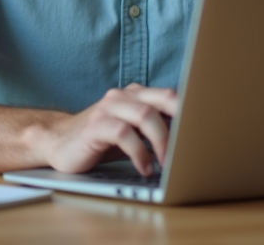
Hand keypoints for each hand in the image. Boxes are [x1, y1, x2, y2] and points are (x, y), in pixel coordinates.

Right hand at [25, 83, 177, 175]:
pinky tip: (144, 169)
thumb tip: (190, 140)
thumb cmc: (100, 139)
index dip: (191, 112)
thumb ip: (154, 128)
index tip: (206, 133)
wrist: (57, 142)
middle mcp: (123, 96)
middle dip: (182, 122)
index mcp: (136, 95)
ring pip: (144, 114)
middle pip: (164, 98)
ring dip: (161, 141)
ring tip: (167, 164)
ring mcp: (108, 108)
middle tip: (191, 147)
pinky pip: (123, 134)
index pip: (171, 96)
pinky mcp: (95, 126)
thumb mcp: (131, 132)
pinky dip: (139, 153)